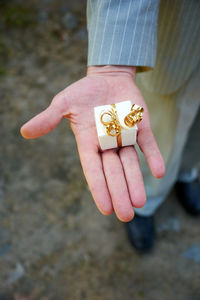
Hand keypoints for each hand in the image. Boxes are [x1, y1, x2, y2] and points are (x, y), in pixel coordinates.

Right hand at [21, 65, 164, 221]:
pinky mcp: (140, 127)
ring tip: (139, 203)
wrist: (108, 78)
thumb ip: (48, 118)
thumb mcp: (63, 103)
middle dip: (119, 192)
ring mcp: (125, 136)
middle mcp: (107, 143)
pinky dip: (153, 157)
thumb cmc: (83, 92)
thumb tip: (24, 132)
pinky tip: (158, 172)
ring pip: (130, 163)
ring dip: (135, 181)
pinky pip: (148, 144)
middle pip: (113, 172)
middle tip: (125, 216)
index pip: (93, 170)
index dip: (99, 188)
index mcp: (88, 141)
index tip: (106, 209)